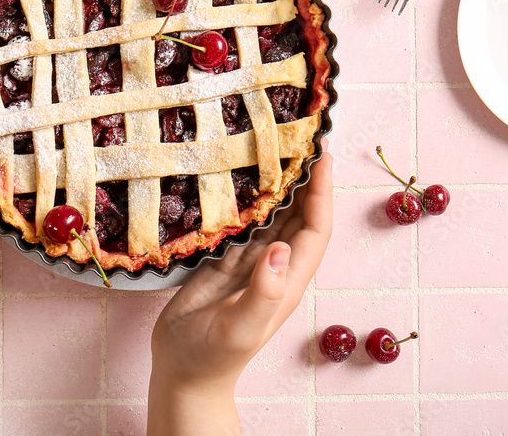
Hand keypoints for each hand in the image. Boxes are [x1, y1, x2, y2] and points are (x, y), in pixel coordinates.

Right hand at [148, 145, 332, 434]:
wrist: (184, 371)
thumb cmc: (214, 356)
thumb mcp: (242, 328)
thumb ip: (264, 292)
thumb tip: (282, 248)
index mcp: (289, 280)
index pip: (315, 228)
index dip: (323, 192)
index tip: (323, 155)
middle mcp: (276, 265)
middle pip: (300, 214)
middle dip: (306, 178)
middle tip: (303, 136)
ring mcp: (251, 261)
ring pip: (273, 214)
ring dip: (279, 183)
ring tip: (276, 145)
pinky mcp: (226, 259)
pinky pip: (243, 221)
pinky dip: (247, 197)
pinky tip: (240, 174)